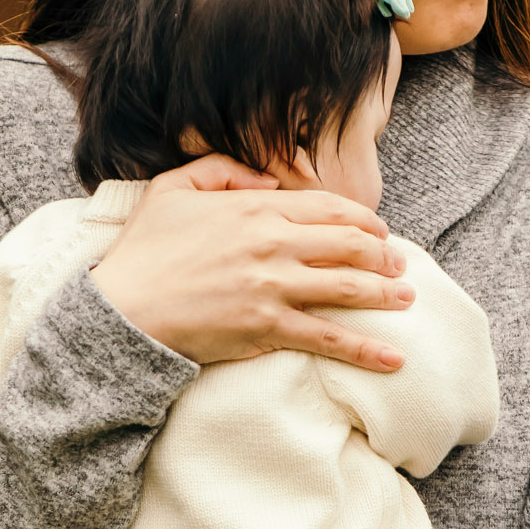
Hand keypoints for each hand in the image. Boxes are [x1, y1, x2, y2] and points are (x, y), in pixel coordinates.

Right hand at [91, 155, 412, 370]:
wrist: (121, 308)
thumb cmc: (143, 250)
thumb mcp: (171, 188)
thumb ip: (219, 169)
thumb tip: (267, 179)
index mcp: (255, 208)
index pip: (329, 207)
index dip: (363, 219)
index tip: (379, 231)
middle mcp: (273, 243)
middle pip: (350, 244)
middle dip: (384, 255)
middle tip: (401, 266)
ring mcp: (273, 286)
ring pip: (349, 287)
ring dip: (386, 295)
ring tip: (407, 301)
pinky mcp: (268, 326)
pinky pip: (329, 338)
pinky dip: (366, 350)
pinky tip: (393, 359)